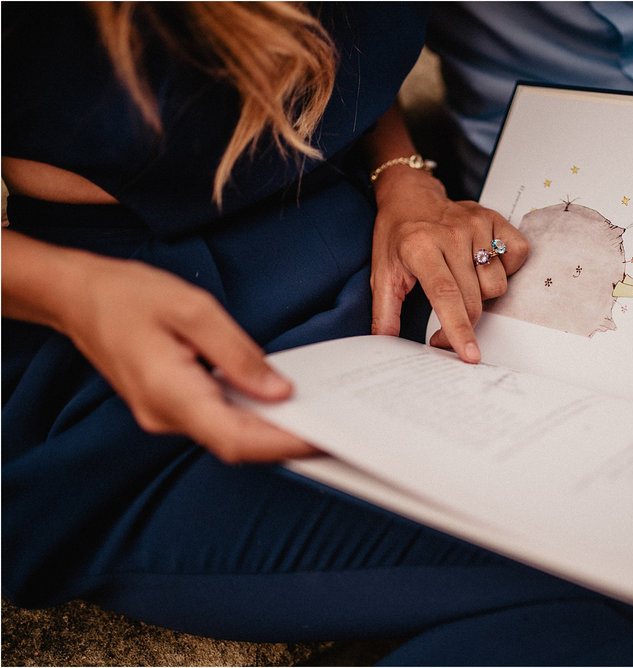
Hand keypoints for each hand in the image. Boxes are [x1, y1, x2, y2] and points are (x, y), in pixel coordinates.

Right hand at [59, 253, 316, 462]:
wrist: (77, 296)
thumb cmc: (129, 295)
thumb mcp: (194, 311)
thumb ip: (238, 355)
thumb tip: (279, 391)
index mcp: (169, 393)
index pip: (237, 438)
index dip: (284, 444)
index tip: (325, 438)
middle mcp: (165, 416)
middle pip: (237, 444)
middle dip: (287, 442)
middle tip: (338, 429)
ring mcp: (165, 416)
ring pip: (228, 436)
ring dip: (272, 432)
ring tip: (319, 416)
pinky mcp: (169, 406)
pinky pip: (217, 420)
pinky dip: (252, 417)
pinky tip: (279, 402)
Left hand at [370, 168, 527, 361]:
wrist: (411, 195)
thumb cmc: (398, 235)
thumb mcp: (382, 273)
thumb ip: (385, 312)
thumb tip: (385, 344)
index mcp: (420, 247)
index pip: (445, 295)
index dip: (458, 328)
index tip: (469, 354)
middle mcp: (451, 234)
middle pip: (474, 297)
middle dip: (465, 322)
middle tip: (447, 326)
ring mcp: (476, 224)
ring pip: (497, 284)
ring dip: (483, 293)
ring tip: (463, 280)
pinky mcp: (495, 218)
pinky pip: (517, 256)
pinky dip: (506, 268)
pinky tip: (485, 264)